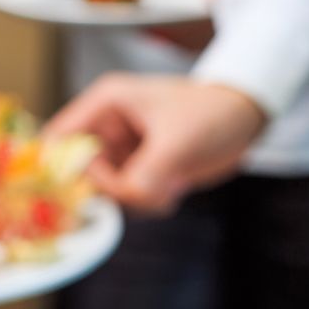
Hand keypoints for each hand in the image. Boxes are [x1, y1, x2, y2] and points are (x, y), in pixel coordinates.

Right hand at [45, 75, 265, 214]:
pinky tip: (170, 191)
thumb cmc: (214, 113)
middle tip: (139, 193)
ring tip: (164, 189)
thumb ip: (145, 174)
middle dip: (108, 189)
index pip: (60, 138)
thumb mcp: (179, 142)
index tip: (83, 194)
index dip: (61, 167)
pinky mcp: (137, 170)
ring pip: (104, 190)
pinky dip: (144, 202)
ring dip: (131, 199)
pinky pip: (126, 197)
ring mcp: (121, 151)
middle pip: (79, 171)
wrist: (248, 118)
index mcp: (105, 105)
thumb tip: (123, 199)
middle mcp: (106, 128)